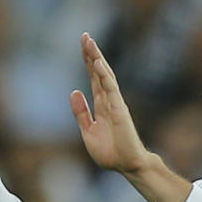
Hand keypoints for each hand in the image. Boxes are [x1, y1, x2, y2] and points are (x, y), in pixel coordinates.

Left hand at [70, 34, 149, 175]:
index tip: (83, 44)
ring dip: (97, 58)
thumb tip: (74, 92)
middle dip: (92, 53)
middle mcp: (109, 100)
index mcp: (101, 105)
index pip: (93, 78)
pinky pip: (111, 88)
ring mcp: (115, 103)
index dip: (88, 61)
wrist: (127, 165)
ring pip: (105, 75)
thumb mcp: (88, 132)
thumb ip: (81, 113)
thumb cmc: (111, 152)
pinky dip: (104, 74)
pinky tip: (97, 62)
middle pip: (99, 72)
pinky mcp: (120, 109)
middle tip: (85, 35)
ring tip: (90, 42)